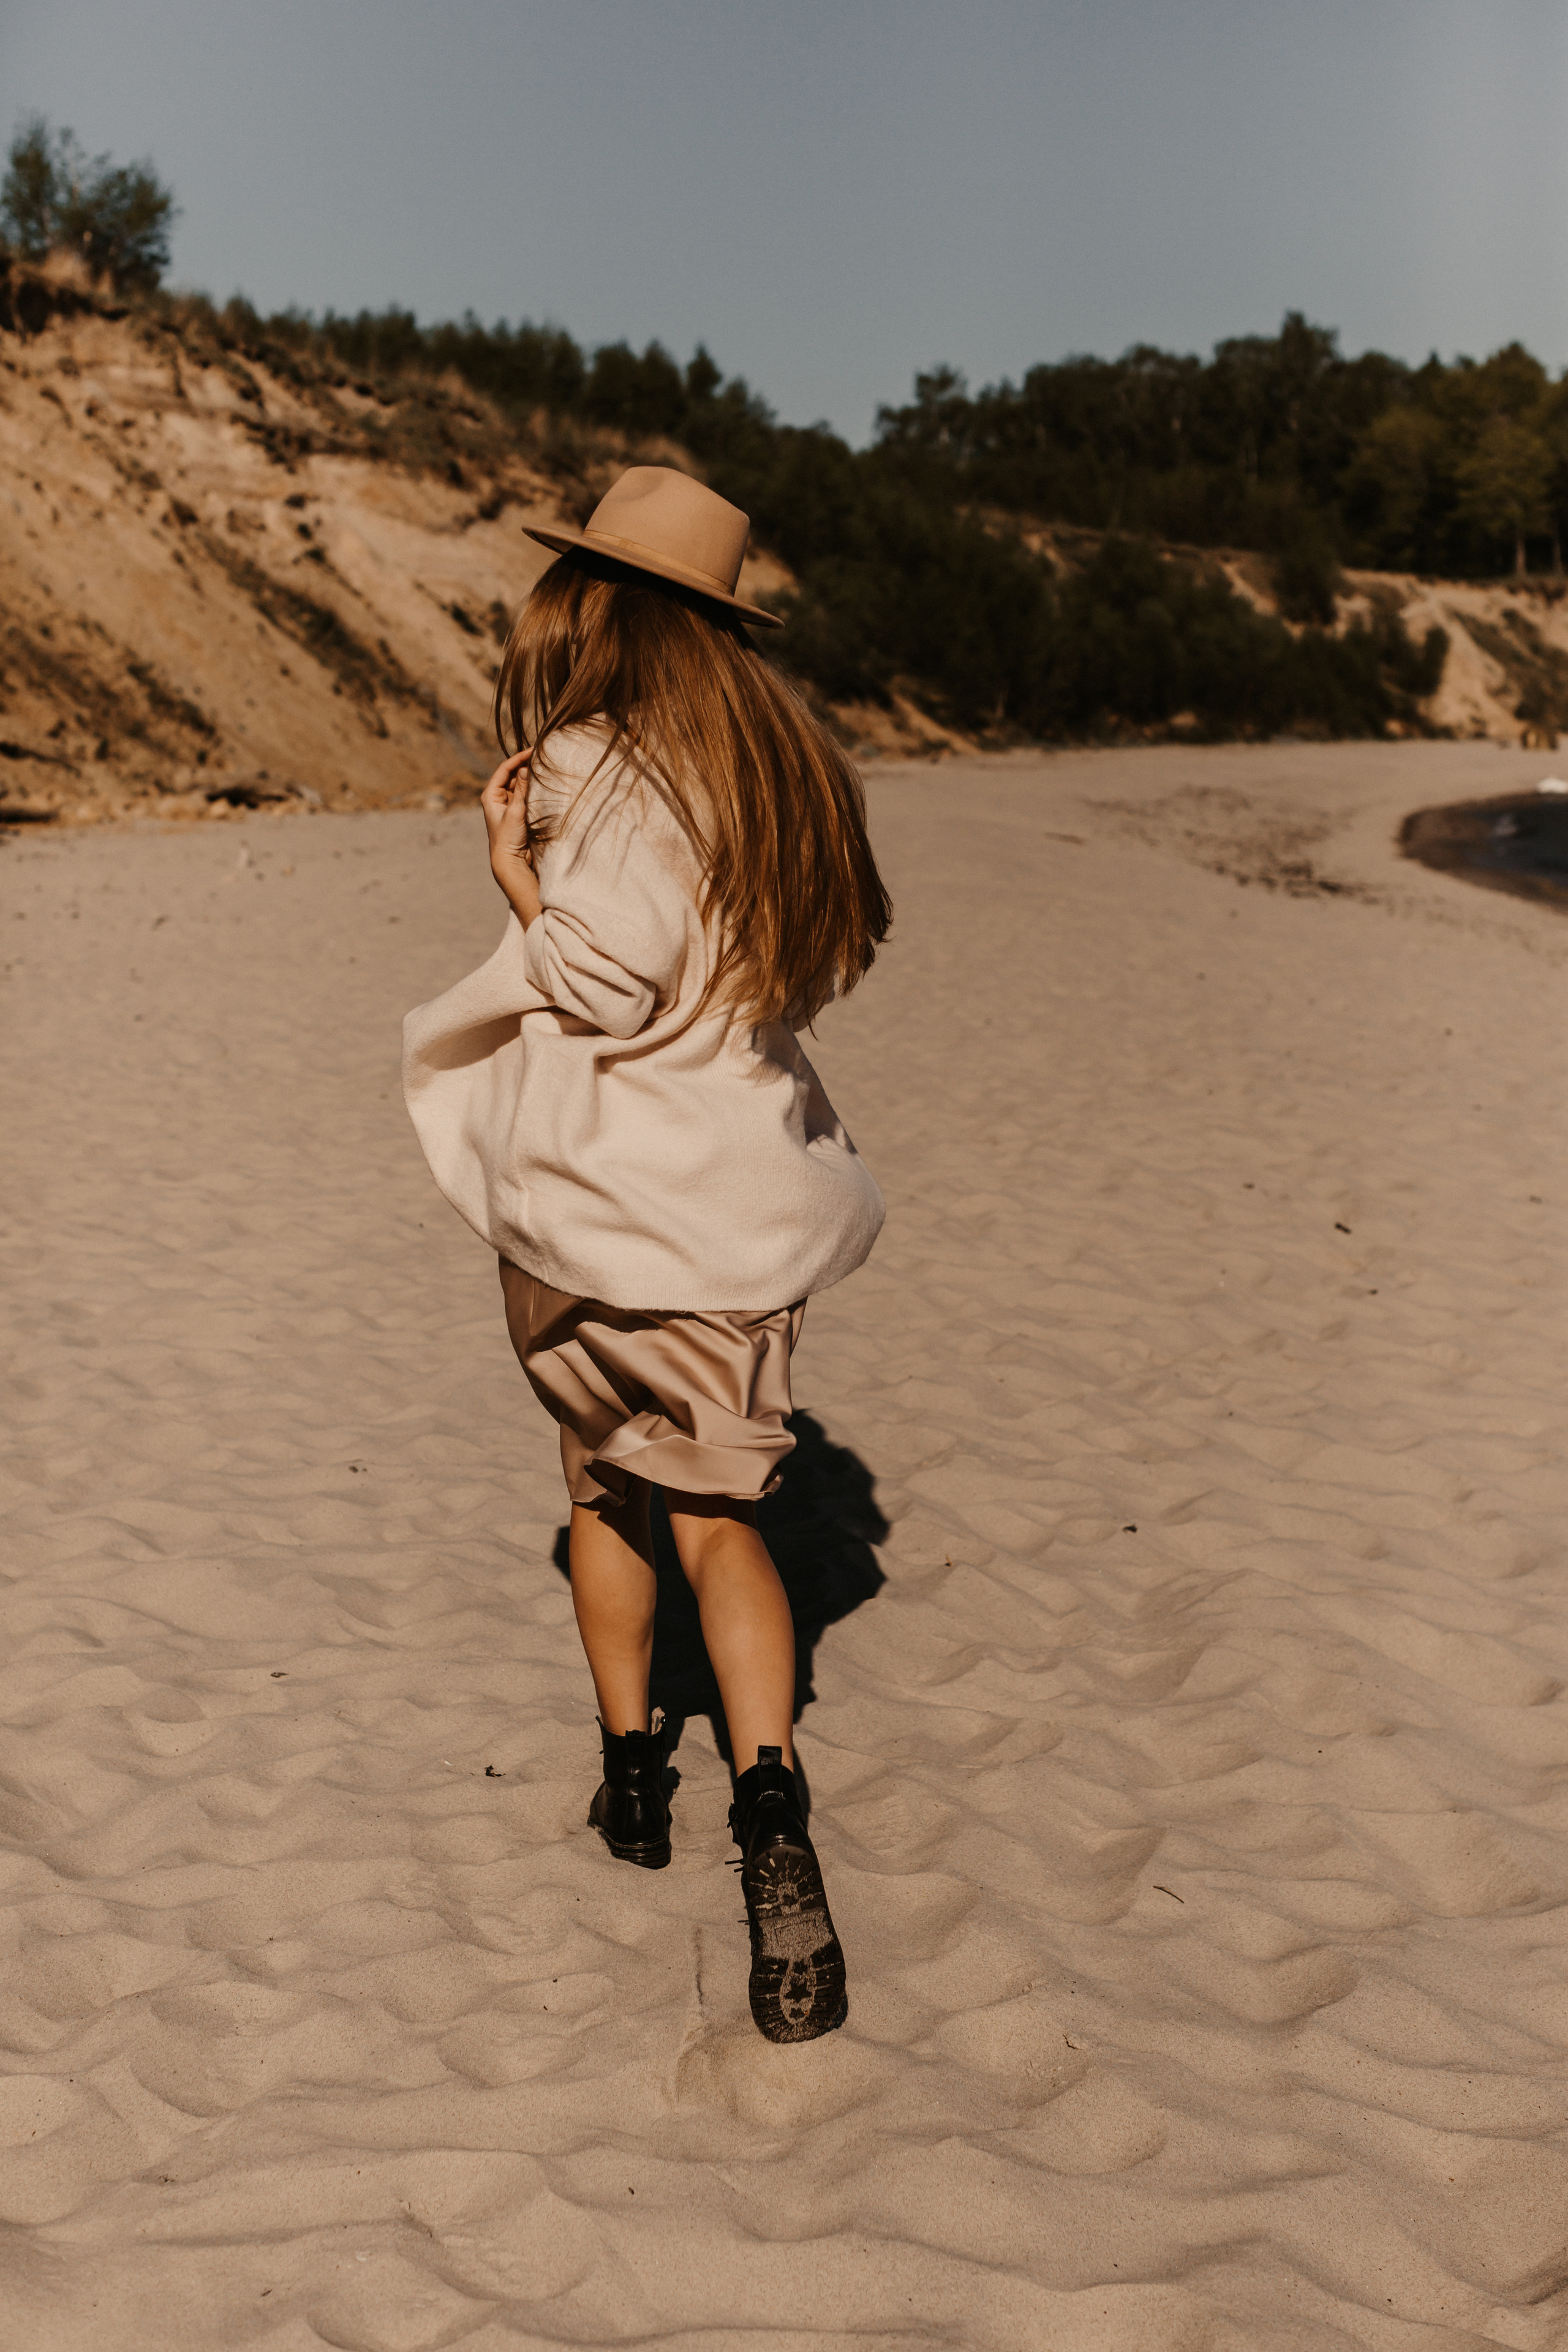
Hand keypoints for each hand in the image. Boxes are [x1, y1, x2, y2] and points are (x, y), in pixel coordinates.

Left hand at [480, 749, 541, 926]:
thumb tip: (526, 768)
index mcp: (490, 795)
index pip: (505, 769)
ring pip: (521, 785)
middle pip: (513, 775)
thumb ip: (522, 789)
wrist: (510, 861)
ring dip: (531, 779)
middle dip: (526, 767)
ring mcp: (509, 805)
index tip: (533, 750)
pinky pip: (526, 796)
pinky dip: (534, 790)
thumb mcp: (515, 811)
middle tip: (542, 758)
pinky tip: (544, 785)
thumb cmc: (508, 838)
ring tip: (545, 770)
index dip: (518, 758)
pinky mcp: (519, 813)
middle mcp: (498, 798)